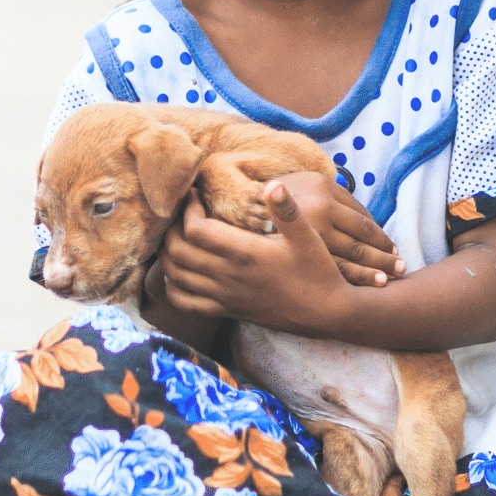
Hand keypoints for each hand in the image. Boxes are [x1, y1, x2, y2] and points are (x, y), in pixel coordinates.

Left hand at [159, 189, 353, 333]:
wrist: (327, 312)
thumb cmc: (319, 271)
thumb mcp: (308, 236)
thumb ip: (287, 210)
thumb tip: (273, 183)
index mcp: (244, 253)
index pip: (195, 229)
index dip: (187, 208)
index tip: (195, 194)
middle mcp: (228, 276)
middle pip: (177, 251)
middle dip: (171, 228)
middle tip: (182, 212)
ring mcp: (225, 296)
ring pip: (176, 276)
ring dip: (169, 254)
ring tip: (178, 236)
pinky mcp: (228, 310)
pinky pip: (185, 303)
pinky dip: (174, 286)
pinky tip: (181, 272)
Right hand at [265, 172, 404, 287]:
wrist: (234, 206)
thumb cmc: (279, 195)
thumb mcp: (308, 184)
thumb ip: (337, 199)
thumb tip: (368, 221)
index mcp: (324, 192)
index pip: (363, 220)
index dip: (380, 236)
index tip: (393, 247)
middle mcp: (317, 214)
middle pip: (360, 242)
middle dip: (383, 257)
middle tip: (402, 267)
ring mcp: (303, 238)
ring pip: (347, 260)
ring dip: (371, 271)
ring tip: (388, 281)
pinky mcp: (292, 256)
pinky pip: (326, 271)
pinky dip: (349, 280)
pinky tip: (364, 287)